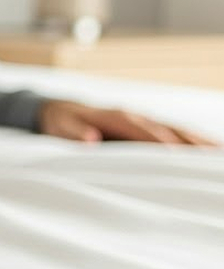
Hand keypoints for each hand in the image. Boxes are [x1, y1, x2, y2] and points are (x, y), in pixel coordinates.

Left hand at [38, 100, 217, 146]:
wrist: (61, 110)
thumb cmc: (61, 122)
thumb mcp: (61, 127)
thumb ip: (74, 133)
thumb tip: (90, 140)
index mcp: (117, 117)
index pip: (143, 132)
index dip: (160, 143)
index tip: (176, 156)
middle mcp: (136, 116)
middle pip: (169, 130)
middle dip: (191, 143)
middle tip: (213, 157)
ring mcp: (145, 121)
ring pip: (178, 131)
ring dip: (199, 143)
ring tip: (220, 155)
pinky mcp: (148, 127)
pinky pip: (176, 134)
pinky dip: (194, 141)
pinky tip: (211, 151)